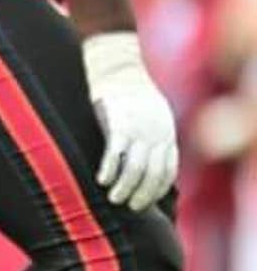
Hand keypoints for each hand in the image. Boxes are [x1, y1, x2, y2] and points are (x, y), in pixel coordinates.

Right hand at [83, 32, 178, 211]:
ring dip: (125, 187)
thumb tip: (144, 161)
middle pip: (153, 173)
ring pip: (135, 168)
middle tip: (129, 206)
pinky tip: (101, 180)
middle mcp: (157, 132)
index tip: (146, 202)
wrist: (117, 65)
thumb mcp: (151, 113)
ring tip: (114, 198)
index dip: (157, 190)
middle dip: (142, 194)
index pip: (168, 170)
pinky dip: (110, 170)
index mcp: (166, 132)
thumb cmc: (129, 92)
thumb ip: (151, 136)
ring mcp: (138, 128)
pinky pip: (115, 154)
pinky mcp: (118, 123)